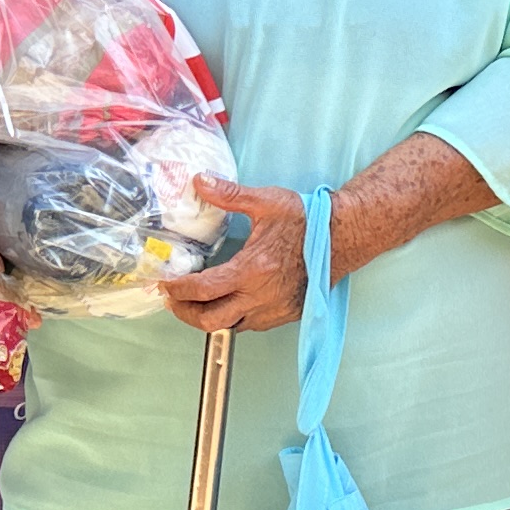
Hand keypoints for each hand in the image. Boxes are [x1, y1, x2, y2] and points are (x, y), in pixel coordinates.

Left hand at [164, 179, 308, 333]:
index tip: (165, 284)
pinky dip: (233, 317)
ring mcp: (274, 310)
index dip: (178, 290)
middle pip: (210, 320)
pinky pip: (250, 325)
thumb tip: (199, 182)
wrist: (343, 238)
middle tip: (173, 301)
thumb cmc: (308, 221)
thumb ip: (229, 194)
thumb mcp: (267, 202)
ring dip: (209, 317)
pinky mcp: (285, 315)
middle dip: (185, 313)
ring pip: (230, 327)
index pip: (203, 290)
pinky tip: (229, 301)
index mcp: (253, 270)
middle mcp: (261, 297)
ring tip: (197, 303)